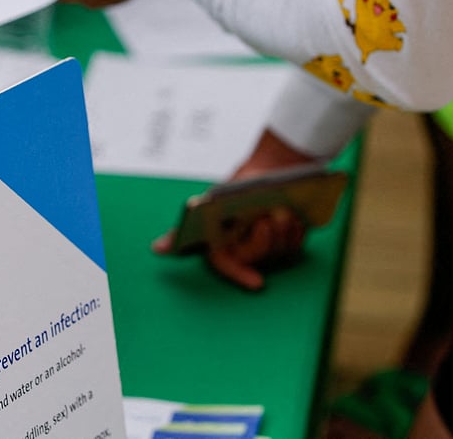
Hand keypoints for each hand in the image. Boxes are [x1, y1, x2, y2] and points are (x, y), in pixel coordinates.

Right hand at [153, 129, 317, 290]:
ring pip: (279, 251)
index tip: (258, 283)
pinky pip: (296, 245)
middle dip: (265, 241)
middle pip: (257, 256)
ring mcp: (269, 246)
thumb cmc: (234, 190)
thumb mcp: (207, 207)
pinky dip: (296, 232)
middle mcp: (246, 249)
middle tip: (269, 219)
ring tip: (283, 212)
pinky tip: (296, 217)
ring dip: (283, 233)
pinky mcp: (289, 240)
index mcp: (222, 245)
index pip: (227, 266)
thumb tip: (156, 249)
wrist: (265, 169)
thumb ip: (180, 233)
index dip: (240, 276)